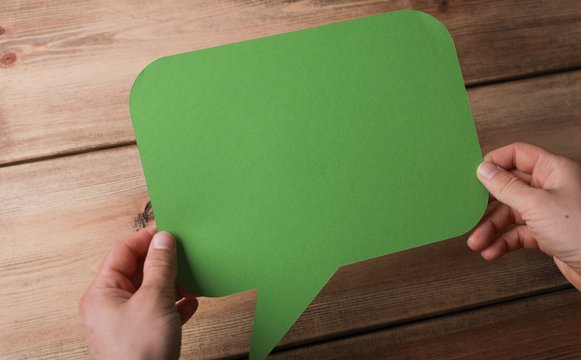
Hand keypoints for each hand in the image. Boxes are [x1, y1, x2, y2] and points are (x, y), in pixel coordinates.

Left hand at [79, 227, 197, 359]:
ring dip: (172, 284)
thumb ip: (160, 266)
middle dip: (162, 262)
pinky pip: (158, 313)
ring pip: (149, 292)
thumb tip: (164, 239)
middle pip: (137, 272)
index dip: (146, 239)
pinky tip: (190, 304)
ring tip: (191, 277)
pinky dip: (175, 306)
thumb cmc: (139, 353)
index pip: (122, 252)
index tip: (169, 230)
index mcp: (101, 293)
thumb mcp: (154, 300)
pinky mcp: (141, 337)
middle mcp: (109, 306)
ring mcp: (125, 323)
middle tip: (184, 252)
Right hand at [468, 143, 580, 289]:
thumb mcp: (536, 205)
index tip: (474, 175)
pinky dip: (503, 242)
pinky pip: (518, 233)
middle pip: (510, 187)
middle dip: (488, 204)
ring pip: (511, 213)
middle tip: (470, 211)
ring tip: (476, 242)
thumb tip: (484, 170)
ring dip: (491, 228)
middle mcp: (552, 188)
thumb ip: (506, 187)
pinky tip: (492, 251)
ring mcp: (550, 211)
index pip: (518, 155)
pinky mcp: (548, 234)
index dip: (495, 162)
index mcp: (554, 170)